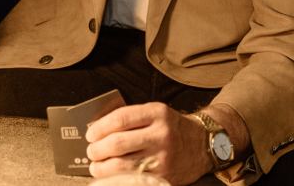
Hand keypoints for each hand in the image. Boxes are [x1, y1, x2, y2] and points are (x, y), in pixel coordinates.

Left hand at [84, 103, 211, 185]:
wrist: (203, 145)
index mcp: (157, 113)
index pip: (120, 119)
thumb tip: (97, 128)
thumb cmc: (172, 128)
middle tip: (91, 152)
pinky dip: (115, 179)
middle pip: (117, 143)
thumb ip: (131, 118)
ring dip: (102, 167)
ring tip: (96, 166)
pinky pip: (132, 180)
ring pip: (121, 165)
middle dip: (97, 150)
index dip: (99, 128)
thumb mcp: (156, 113)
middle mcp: (161, 134)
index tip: (90, 134)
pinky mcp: (164, 176)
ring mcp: (163, 157)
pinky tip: (110, 177)